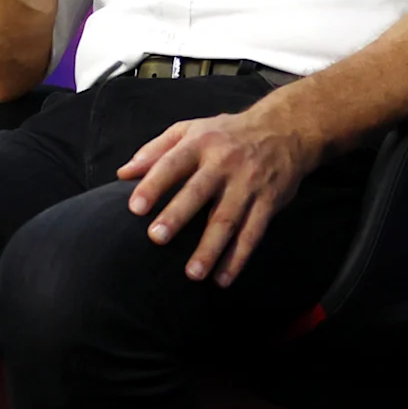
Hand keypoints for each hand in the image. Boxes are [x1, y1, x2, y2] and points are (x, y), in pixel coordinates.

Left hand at [117, 102, 326, 284]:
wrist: (285, 130)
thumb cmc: (227, 134)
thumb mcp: (191, 129)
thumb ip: (155, 151)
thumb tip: (123, 174)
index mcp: (201, 143)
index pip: (173, 163)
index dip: (154, 184)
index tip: (134, 207)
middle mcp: (224, 163)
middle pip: (199, 192)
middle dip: (178, 215)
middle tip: (157, 238)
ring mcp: (248, 184)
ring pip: (228, 219)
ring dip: (211, 248)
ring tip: (193, 273)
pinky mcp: (268, 202)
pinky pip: (253, 233)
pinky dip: (239, 258)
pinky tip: (223, 278)